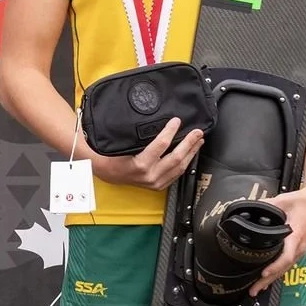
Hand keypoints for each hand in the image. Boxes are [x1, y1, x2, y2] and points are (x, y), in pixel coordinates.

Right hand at [88, 118, 203, 191]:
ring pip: (180, 167)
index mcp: (140, 164)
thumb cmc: (111, 156)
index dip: (170, 131)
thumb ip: (136, 134)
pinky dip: (185, 163)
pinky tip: (190, 154)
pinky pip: (177, 174)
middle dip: (189, 143)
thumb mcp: (121, 143)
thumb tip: (153, 120)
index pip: (161, 145)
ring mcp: (155, 182)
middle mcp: (150, 175)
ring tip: (198, 141)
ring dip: (191, 153)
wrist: (106, 172)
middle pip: (176, 157)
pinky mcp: (158, 185)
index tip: (176, 121)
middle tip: (197, 132)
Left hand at [249, 185, 305, 294]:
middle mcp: (300, 246)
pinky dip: (277, 273)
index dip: (275, 266)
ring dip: (272, 280)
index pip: (286, 256)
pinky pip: (287, 264)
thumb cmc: (303, 201)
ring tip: (257, 289)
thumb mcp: (282, 201)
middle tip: (253, 290)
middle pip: (284, 268)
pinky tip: (268, 279)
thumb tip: (248, 209)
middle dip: (268, 280)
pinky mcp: (299, 249)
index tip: (264, 273)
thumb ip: (265, 206)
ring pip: (285, 268)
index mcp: (296, 236)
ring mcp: (301, 249)